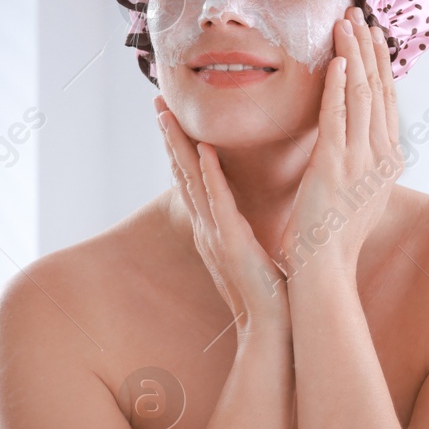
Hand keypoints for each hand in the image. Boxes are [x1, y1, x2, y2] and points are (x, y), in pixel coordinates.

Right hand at [157, 95, 288, 331]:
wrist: (271, 326)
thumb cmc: (266, 292)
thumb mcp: (249, 252)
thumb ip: (240, 228)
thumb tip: (242, 209)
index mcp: (211, 226)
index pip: (190, 178)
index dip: (178, 146)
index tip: (170, 116)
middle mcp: (206, 226)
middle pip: (181, 172)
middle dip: (169, 136)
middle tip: (157, 102)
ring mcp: (215, 233)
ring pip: (191, 181)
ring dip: (179, 147)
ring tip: (168, 117)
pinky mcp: (232, 241)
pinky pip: (218, 202)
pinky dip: (209, 175)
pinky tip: (204, 151)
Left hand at [275, 7, 401, 280]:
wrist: (323, 273)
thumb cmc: (331, 241)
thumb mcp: (355, 197)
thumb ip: (357, 168)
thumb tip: (355, 150)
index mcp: (386, 163)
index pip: (385, 102)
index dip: (379, 65)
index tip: (371, 35)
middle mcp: (381, 158)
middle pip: (379, 90)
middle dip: (369, 49)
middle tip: (360, 14)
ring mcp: (361, 162)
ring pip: (362, 96)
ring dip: (355, 55)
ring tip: (346, 22)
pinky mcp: (336, 168)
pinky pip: (339, 118)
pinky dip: (340, 87)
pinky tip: (337, 61)